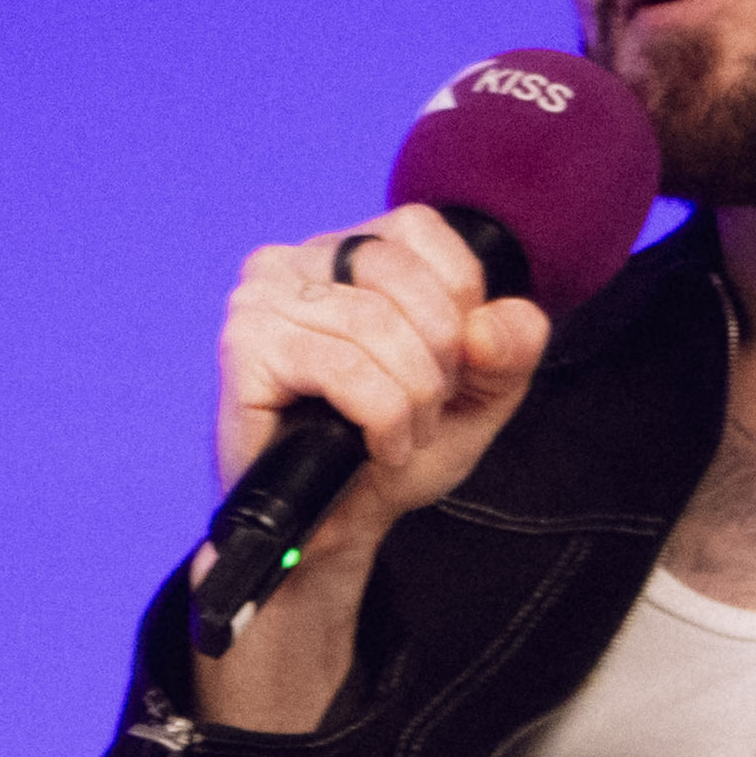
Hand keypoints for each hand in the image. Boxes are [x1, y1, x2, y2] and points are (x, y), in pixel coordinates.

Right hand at [192, 214, 555, 728]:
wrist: (334, 527)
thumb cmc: (388, 448)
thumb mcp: (477, 394)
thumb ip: (510, 349)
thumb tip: (491, 326)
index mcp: (343, 252)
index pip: (419, 229)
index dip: (457, 302)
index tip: (449, 366)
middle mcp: (291, 262)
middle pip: (400, 274)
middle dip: (437, 356)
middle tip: (425, 411)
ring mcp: (260, 302)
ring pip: (374, 325)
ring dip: (410, 398)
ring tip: (398, 437)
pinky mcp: (245, 350)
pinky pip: (343, 369)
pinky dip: (380, 418)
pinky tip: (373, 448)